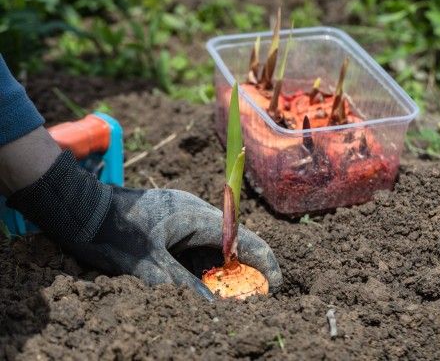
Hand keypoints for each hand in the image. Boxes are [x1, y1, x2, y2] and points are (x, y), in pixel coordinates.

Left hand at [7, 150, 281, 300]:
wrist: (83, 210)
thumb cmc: (115, 233)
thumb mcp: (148, 266)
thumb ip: (182, 286)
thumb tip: (212, 310)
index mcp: (197, 217)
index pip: (244, 239)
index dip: (265, 262)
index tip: (275, 287)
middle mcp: (196, 213)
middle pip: (233, 243)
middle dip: (242, 272)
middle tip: (244, 300)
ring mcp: (184, 216)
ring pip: (214, 246)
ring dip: (220, 269)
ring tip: (219, 295)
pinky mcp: (173, 222)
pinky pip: (197, 244)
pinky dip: (202, 264)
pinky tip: (194, 281)